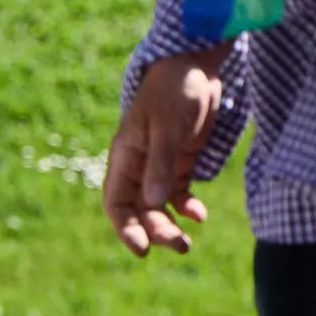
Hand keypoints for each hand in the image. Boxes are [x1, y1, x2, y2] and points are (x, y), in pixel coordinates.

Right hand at [101, 44, 230, 256]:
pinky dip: (187, 206)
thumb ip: (160, 165)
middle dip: (156, 231)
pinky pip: (178, 193)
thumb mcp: (166, 127)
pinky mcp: (179, 161)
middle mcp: (138, 166)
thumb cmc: (174, 91)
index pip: (116, 202)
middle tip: (180, 246)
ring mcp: (158, 165)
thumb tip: (152, 203)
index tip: (142, 249)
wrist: (196, 65)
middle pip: (139, 210)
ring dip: (170, 226)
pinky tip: (199, 215)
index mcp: (125, 157)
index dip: (124, 228)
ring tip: (187, 243)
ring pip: (158, 207)